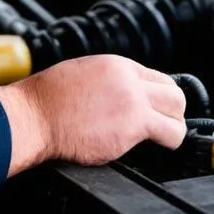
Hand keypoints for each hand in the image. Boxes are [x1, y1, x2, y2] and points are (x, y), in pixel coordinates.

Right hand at [0, 55, 186, 174]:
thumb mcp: (83, 73)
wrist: (36, 115)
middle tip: (162, 125)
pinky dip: (167, 143)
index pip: (157, 78)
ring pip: (177, 114)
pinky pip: (169, 134)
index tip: (155, 110)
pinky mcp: (133, 126)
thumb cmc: (49, 99)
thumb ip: (109, 81)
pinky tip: (151, 147)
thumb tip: (121, 94)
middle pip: (174, 93)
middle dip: (172, 111)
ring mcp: (133, 102)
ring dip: (173, 128)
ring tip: (160, 138)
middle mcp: (129, 79)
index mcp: (116, 65)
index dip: (158, 97)